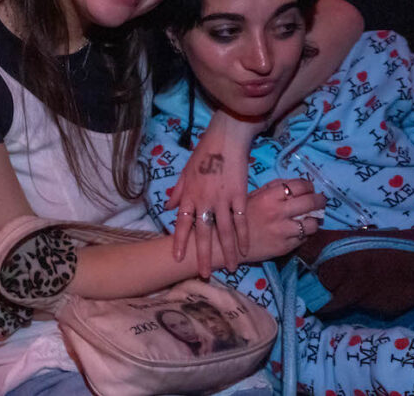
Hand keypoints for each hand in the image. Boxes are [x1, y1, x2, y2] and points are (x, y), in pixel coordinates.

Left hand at [166, 112, 256, 275]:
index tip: (178, 258)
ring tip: (230, 268)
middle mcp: (204, 200)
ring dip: (227, 251)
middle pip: (203, 233)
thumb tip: (167, 207)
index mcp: (189, 195)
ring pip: (224, 231)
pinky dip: (243, 236)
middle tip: (204, 274)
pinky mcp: (240, 196)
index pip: (182, 223)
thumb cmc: (204, 153)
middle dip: (203, 255)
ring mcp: (222, 199)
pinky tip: (246, 249)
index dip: (180, 242)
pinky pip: (241, 220)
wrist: (226, 139)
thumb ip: (178, 191)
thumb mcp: (185, 171)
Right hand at [240, 178, 324, 260]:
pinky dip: (305, 234)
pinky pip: (304, 239)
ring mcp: (282, 231)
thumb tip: (295, 184)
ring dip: (314, 220)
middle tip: (320, 201)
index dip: (308, 186)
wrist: (228, 243)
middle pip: (310, 202)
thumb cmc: (239, 216)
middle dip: (319, 200)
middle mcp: (278, 212)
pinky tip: (300, 231)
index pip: (299, 186)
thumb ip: (273, 188)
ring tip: (311, 219)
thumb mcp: (253, 195)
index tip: (310, 188)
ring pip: (312, 224)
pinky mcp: (285, 247)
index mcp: (269, 197)